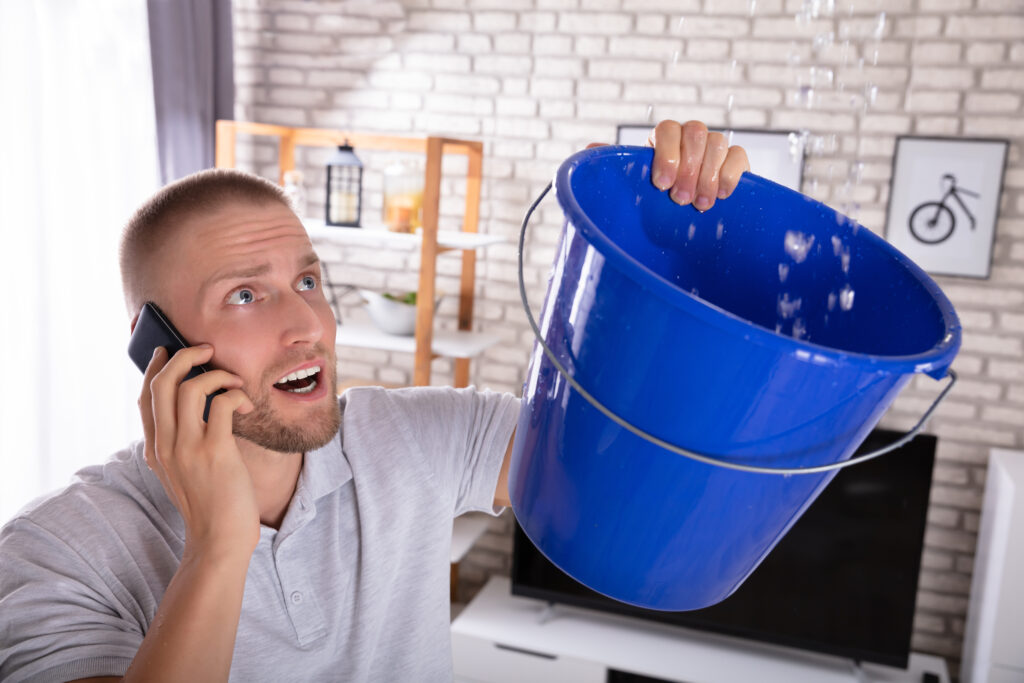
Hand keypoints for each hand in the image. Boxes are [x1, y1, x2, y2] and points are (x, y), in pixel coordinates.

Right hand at [140, 344, 258, 561]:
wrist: (219, 540)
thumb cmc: (210, 504)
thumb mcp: (183, 473)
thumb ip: (181, 444)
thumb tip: (197, 410)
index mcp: (155, 449)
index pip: (145, 397)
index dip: (155, 368)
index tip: (168, 350)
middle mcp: (165, 446)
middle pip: (162, 383)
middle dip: (184, 356)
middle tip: (207, 350)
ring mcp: (188, 448)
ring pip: (190, 387)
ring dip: (217, 374)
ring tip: (235, 382)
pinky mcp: (215, 452)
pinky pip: (223, 404)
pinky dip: (236, 394)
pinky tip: (246, 405)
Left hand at [649, 120, 749, 210]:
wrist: (692, 211)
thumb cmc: (667, 199)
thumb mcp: (654, 190)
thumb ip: (652, 183)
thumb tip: (652, 187)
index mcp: (667, 137)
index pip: (668, 129)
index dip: (666, 155)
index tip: (663, 184)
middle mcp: (692, 134)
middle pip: (695, 133)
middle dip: (688, 170)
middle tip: (681, 199)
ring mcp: (715, 142)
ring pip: (717, 143)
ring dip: (707, 177)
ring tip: (700, 203)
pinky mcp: (736, 156)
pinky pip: (737, 155)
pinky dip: (728, 177)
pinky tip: (720, 195)